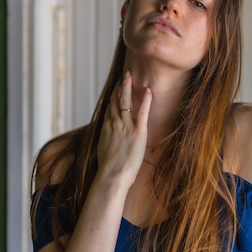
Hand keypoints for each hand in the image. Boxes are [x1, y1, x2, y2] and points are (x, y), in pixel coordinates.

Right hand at [96, 71, 151, 185]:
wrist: (112, 176)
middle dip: (119, 87)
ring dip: (127, 87)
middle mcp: (113, 123)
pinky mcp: (138, 131)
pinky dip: (145, 100)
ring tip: (130, 76)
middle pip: (116, 100)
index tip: (116, 88)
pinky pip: (142, 111)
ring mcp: (125, 126)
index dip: (113, 96)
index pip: (109, 107)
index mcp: (105, 128)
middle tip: (124, 76)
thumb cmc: (108, 169)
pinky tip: (148, 90)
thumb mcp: (103, 150)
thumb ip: (106, 140)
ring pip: (125, 101)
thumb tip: (107, 139)